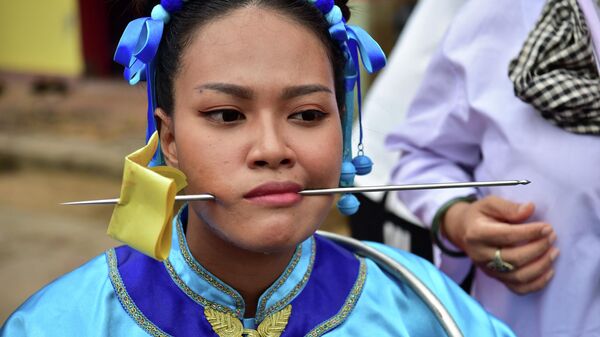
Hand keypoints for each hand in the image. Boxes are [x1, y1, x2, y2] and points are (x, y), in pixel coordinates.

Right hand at [442, 195, 558, 293]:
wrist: (464, 231)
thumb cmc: (480, 215)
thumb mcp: (489, 204)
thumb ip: (508, 207)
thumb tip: (529, 209)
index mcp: (476, 233)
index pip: (506, 236)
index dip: (529, 233)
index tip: (546, 227)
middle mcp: (480, 254)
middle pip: (513, 258)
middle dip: (538, 248)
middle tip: (551, 236)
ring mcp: (488, 269)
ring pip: (518, 276)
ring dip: (541, 266)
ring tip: (554, 252)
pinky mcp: (496, 278)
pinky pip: (518, 288)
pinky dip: (537, 283)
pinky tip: (549, 271)